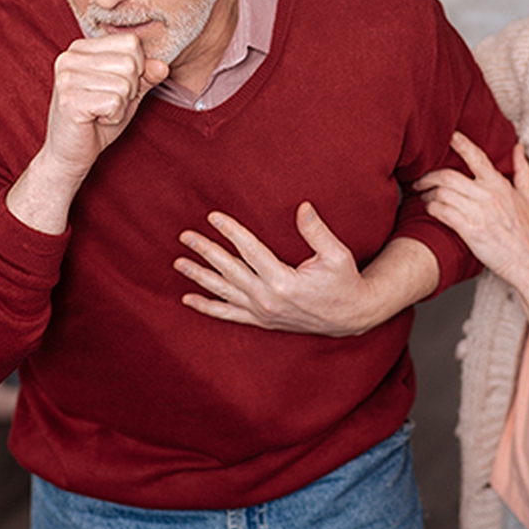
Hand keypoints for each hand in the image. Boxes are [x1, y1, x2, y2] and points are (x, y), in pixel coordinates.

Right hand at [43, 33, 169, 178]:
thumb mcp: (127, 94)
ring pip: (124, 84)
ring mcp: (67, 77)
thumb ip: (145, 76)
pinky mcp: (70, 100)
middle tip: (107, 104)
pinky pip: (115, 102)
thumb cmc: (98, 120)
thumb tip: (162, 65)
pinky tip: (96, 120)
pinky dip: (114, 117)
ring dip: (121, 106)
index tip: (115, 88)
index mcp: (81, 48)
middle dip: (129, 90)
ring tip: (100, 112)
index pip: (130, 43)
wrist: (70, 153)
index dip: (136, 69)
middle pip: (130, 63)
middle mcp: (70, 57)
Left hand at [174, 202, 382, 336]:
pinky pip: (229, 315)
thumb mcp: (337, 254)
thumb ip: (316, 231)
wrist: (350, 316)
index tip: (213, 216)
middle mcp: (268, 299)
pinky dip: (208, 307)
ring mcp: (263, 312)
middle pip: (230, 270)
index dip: (230, 231)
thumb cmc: (344, 281)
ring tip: (178, 262)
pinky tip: (188, 299)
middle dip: (206, 251)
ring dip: (200, 276)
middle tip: (185, 236)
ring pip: (224, 292)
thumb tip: (302, 207)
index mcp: (284, 281)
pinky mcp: (262, 320)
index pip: (250, 251)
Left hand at [414, 134, 528, 289]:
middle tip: (420, 180)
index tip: (449, 136)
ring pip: (442, 193)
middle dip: (428, 176)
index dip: (460, 143)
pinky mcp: (469, 230)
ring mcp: (478, 213)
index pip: (476, 157)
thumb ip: (522, 170)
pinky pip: (442, 212)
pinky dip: (432, 209)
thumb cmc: (528, 232)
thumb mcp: (528, 196)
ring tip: (424, 197)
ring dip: (428, 194)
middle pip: (448, 176)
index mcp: (499, 184)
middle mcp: (487, 195)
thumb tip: (518, 147)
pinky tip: (430, 210)